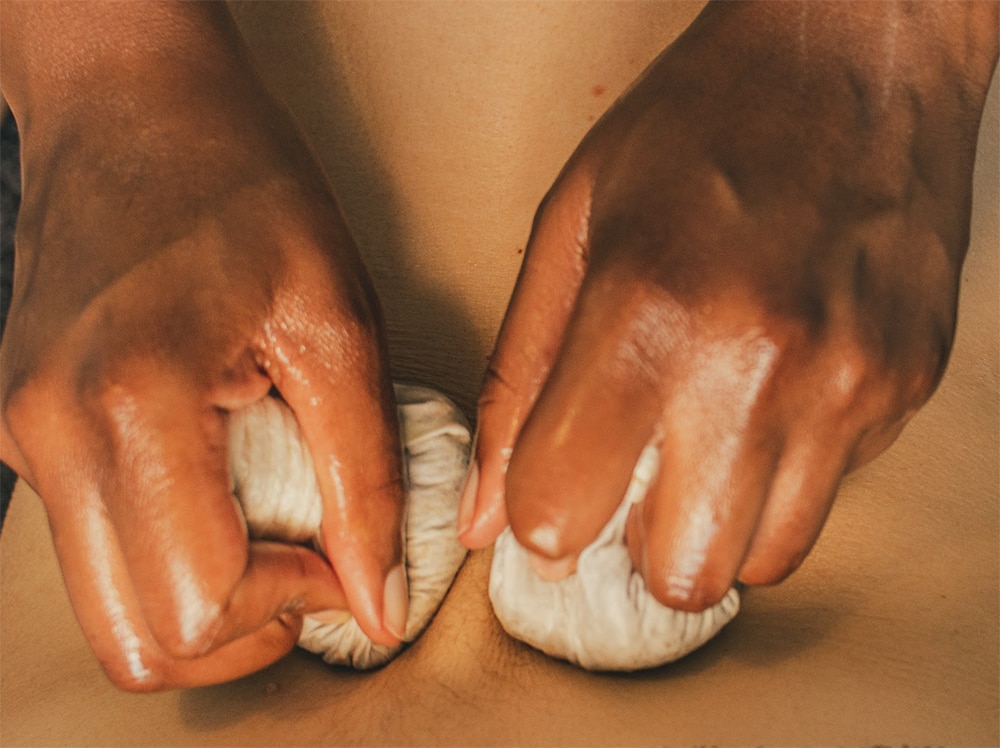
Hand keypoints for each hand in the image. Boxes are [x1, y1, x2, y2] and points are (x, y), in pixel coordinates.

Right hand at [0, 2, 405, 689]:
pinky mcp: (24, 428)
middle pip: (139, 640)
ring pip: (111, 606)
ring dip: (207, 595)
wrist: (135, 103)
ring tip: (276, 516)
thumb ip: (368, 476)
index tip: (344, 557)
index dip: (291, 606)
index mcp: (132, 405)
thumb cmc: (242, 186)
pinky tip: (226, 480)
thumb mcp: (339, 323)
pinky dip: (171, 549)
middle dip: (243, 628)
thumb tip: (381, 600)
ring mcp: (21, 437)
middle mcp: (49, 436)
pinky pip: (97, 544)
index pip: (196, 607)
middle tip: (311, 561)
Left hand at [461, 1, 997, 608]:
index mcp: (644, 314)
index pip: (561, 511)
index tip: (553, 481)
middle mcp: (754, 367)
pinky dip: (780, 480)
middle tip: (628, 473)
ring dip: (713, 522)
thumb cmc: (699, 124)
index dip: (542, 513)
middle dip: (634, 541)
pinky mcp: (904, 389)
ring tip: (698, 437)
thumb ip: (516, 382)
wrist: (855, 57)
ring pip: (762, 559)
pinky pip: (827, 497)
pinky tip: (765, 402)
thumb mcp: (570, 230)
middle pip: (676, 573)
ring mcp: (846, 385)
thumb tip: (486, 514)